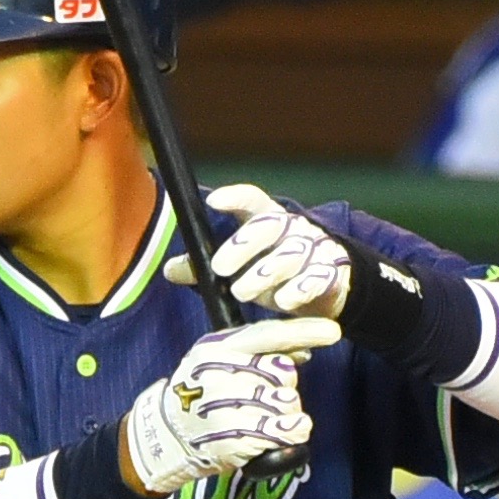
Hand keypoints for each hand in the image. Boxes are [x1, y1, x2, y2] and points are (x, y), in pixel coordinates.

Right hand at [119, 318, 338, 496]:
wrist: (168, 434)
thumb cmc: (202, 392)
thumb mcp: (220, 360)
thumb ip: (259, 352)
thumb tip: (304, 351)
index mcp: (216, 348)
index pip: (267, 335)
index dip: (303, 331)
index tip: (334, 331)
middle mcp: (218, 375)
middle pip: (283, 372)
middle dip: (286, 386)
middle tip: (269, 398)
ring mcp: (223, 409)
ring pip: (285, 404)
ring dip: (287, 413)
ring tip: (266, 419)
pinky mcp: (230, 441)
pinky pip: (279, 434)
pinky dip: (289, 434)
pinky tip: (283, 433)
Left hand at [165, 183, 352, 319]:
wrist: (328, 288)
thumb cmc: (274, 272)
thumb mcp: (240, 268)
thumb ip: (205, 268)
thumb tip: (170, 270)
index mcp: (267, 219)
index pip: (252, 200)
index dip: (235, 197)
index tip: (213, 202)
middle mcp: (291, 229)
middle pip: (270, 225)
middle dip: (243, 244)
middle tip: (220, 267)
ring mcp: (313, 250)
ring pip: (290, 254)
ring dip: (264, 273)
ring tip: (241, 292)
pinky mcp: (329, 276)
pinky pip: (316, 278)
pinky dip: (300, 289)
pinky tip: (284, 301)